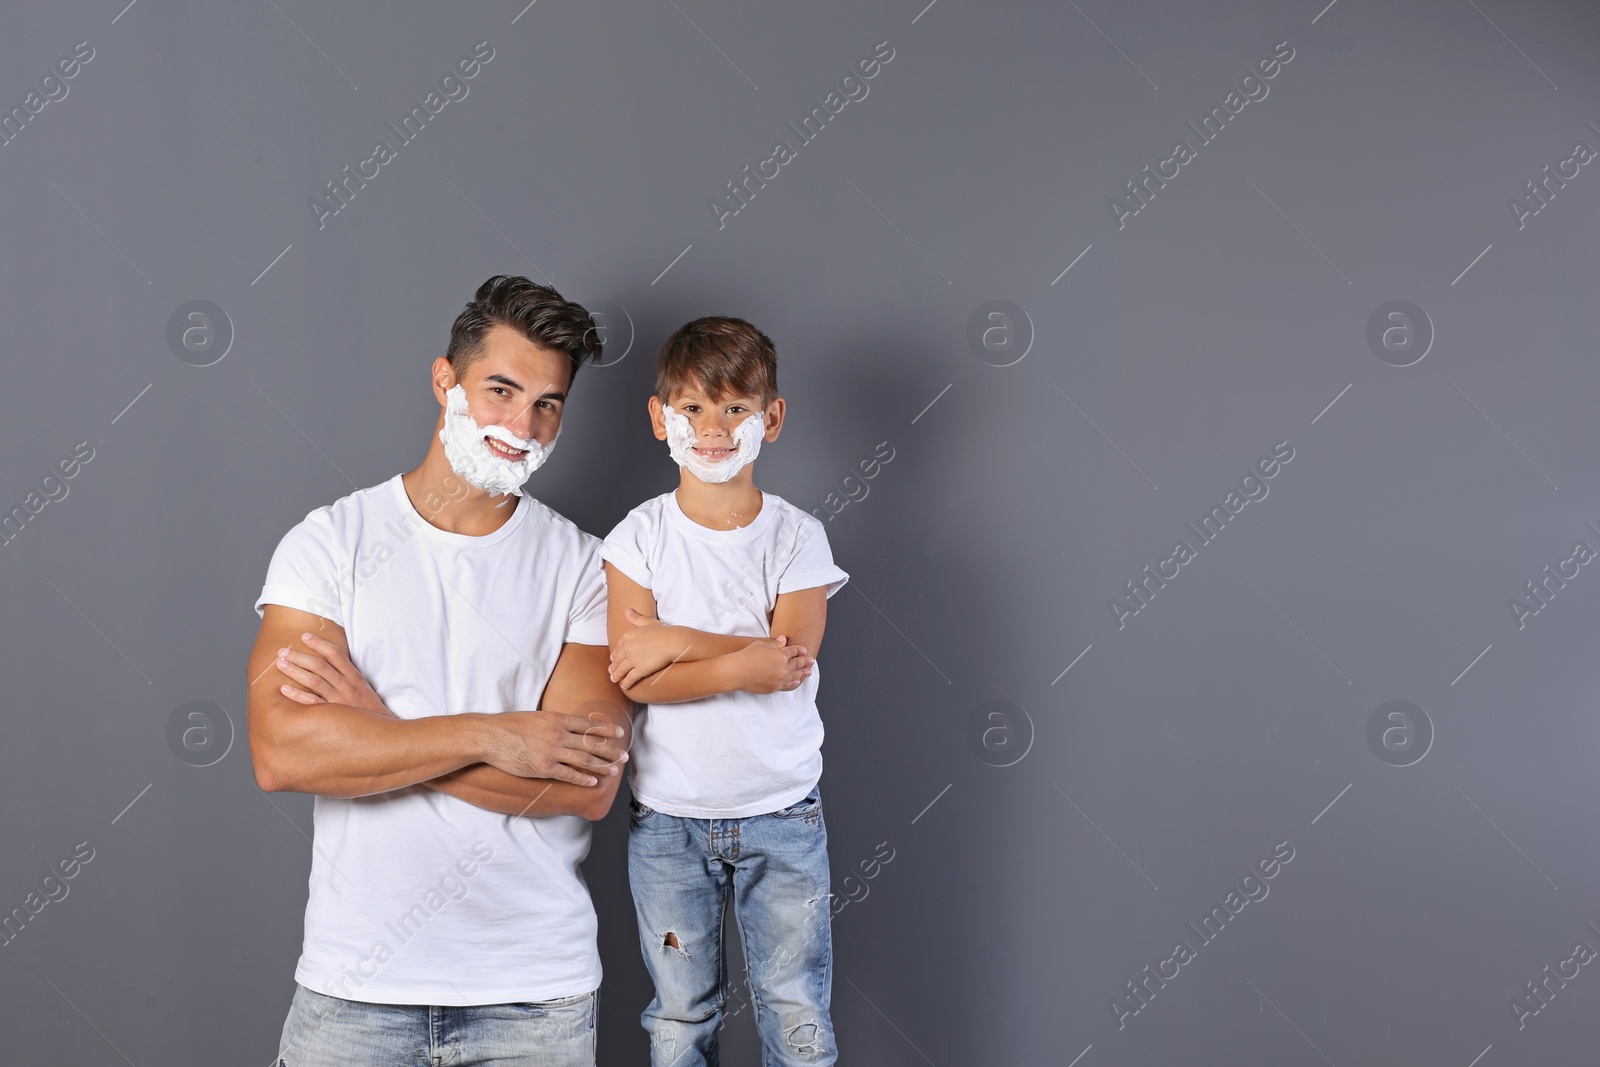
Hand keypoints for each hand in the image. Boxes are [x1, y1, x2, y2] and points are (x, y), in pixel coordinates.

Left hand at [276, 632, 392, 716]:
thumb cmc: (370, 711)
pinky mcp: (333, 715)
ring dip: (295, 670)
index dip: (319, 643)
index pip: (336, 654)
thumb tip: (330, 665)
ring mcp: (339, 700)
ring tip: (281, 663)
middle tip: (283, 651)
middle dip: (300, 656)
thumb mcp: (364, 689)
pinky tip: (284, 689)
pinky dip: (297, 695)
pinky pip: (312, 703)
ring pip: (315, 681)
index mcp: (355, 677)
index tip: (304, 636)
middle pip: (321, 665)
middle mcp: (347, 686)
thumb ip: (348, 677)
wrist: (381, 732)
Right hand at [481, 709, 628, 785]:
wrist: (491, 737)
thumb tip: (566, 725)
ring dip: (602, 766)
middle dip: (611, 750)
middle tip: (624, 756)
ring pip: (584, 759)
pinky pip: (568, 774)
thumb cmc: (510, 725)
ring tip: (614, 771)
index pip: (588, 725)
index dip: (606, 730)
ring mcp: (552, 751)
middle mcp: (558, 734)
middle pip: (591, 743)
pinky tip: (593, 782)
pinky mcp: (543, 767)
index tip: (619, 733)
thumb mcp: (536, 717)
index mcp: (557, 719)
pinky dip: (583, 779)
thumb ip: (553, 722)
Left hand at [610, 610, 694, 687]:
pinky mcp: (640, 669)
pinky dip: (626, 683)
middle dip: (613, 667)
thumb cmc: (665, 631)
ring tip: (615, 680)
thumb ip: (636, 618)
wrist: (675, 641)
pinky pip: (629, 678)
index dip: (615, 656)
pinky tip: (624, 686)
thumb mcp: (649, 622)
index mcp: (628, 636)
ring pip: (621, 670)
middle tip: (612, 672)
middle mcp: (628, 647)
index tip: (613, 660)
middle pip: (617, 660)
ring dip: (616, 676)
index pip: (617, 648)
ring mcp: (633, 659)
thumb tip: (626, 610)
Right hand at [727, 636, 812, 694]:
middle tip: (812, 661)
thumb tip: (784, 640)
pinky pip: (788, 686)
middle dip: (806, 662)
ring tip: (809, 672)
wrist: (737, 672)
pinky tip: (798, 681)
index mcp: (781, 655)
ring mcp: (779, 680)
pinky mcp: (774, 688)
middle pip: (798, 664)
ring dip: (803, 673)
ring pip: (796, 676)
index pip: (794, 652)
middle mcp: (783, 668)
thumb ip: (775, 644)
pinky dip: (794, 683)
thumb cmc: (747, 656)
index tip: (805, 651)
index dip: (800, 650)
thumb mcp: (761, 645)